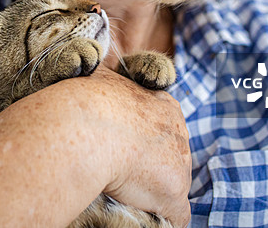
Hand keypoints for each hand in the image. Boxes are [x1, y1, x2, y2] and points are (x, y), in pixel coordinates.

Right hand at [64, 67, 191, 226]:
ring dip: (153, 192)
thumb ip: (105, 77)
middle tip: (124, 172)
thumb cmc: (88, 99)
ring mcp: (179, 166)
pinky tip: (139, 214)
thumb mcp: (99, 78)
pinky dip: (159, 218)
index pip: (163, 128)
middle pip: (172, 156)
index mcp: (164, 105)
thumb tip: (88, 56)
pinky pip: (174, 216)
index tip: (127, 148)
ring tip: (124, 192)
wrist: (88, 126)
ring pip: (172, 185)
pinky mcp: (173, 195)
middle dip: (152, 165)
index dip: (145, 141)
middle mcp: (179, 133)